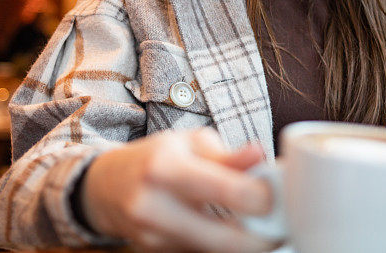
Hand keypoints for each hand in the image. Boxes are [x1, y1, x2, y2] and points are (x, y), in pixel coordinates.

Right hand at [81, 127, 274, 251]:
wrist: (106, 187)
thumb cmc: (153, 158)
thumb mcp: (188, 143)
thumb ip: (227, 156)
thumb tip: (261, 157)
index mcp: (165, 167)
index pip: (227, 191)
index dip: (263, 198)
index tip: (277, 194)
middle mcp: (154, 206)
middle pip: (226, 240)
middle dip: (262, 237)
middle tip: (279, 224)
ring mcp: (153, 236)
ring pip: (216, 251)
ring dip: (243, 242)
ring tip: (254, 221)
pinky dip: (220, 244)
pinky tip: (224, 228)